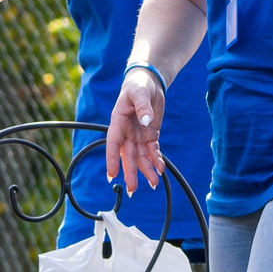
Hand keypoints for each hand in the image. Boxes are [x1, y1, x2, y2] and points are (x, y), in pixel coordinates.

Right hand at [106, 68, 165, 189]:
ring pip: (141, 157)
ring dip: (146, 170)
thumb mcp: (139, 92)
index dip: (112, 159)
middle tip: (132, 189)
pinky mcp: (150, 135)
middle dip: (130, 172)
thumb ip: (142, 106)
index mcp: (118, 122)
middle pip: (128, 155)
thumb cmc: (138, 85)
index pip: (113, 143)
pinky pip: (152, 151)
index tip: (112, 174)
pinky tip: (161, 170)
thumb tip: (146, 121)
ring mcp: (138, 135)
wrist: (148, 82)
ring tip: (153, 183)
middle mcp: (127, 132)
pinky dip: (156, 160)